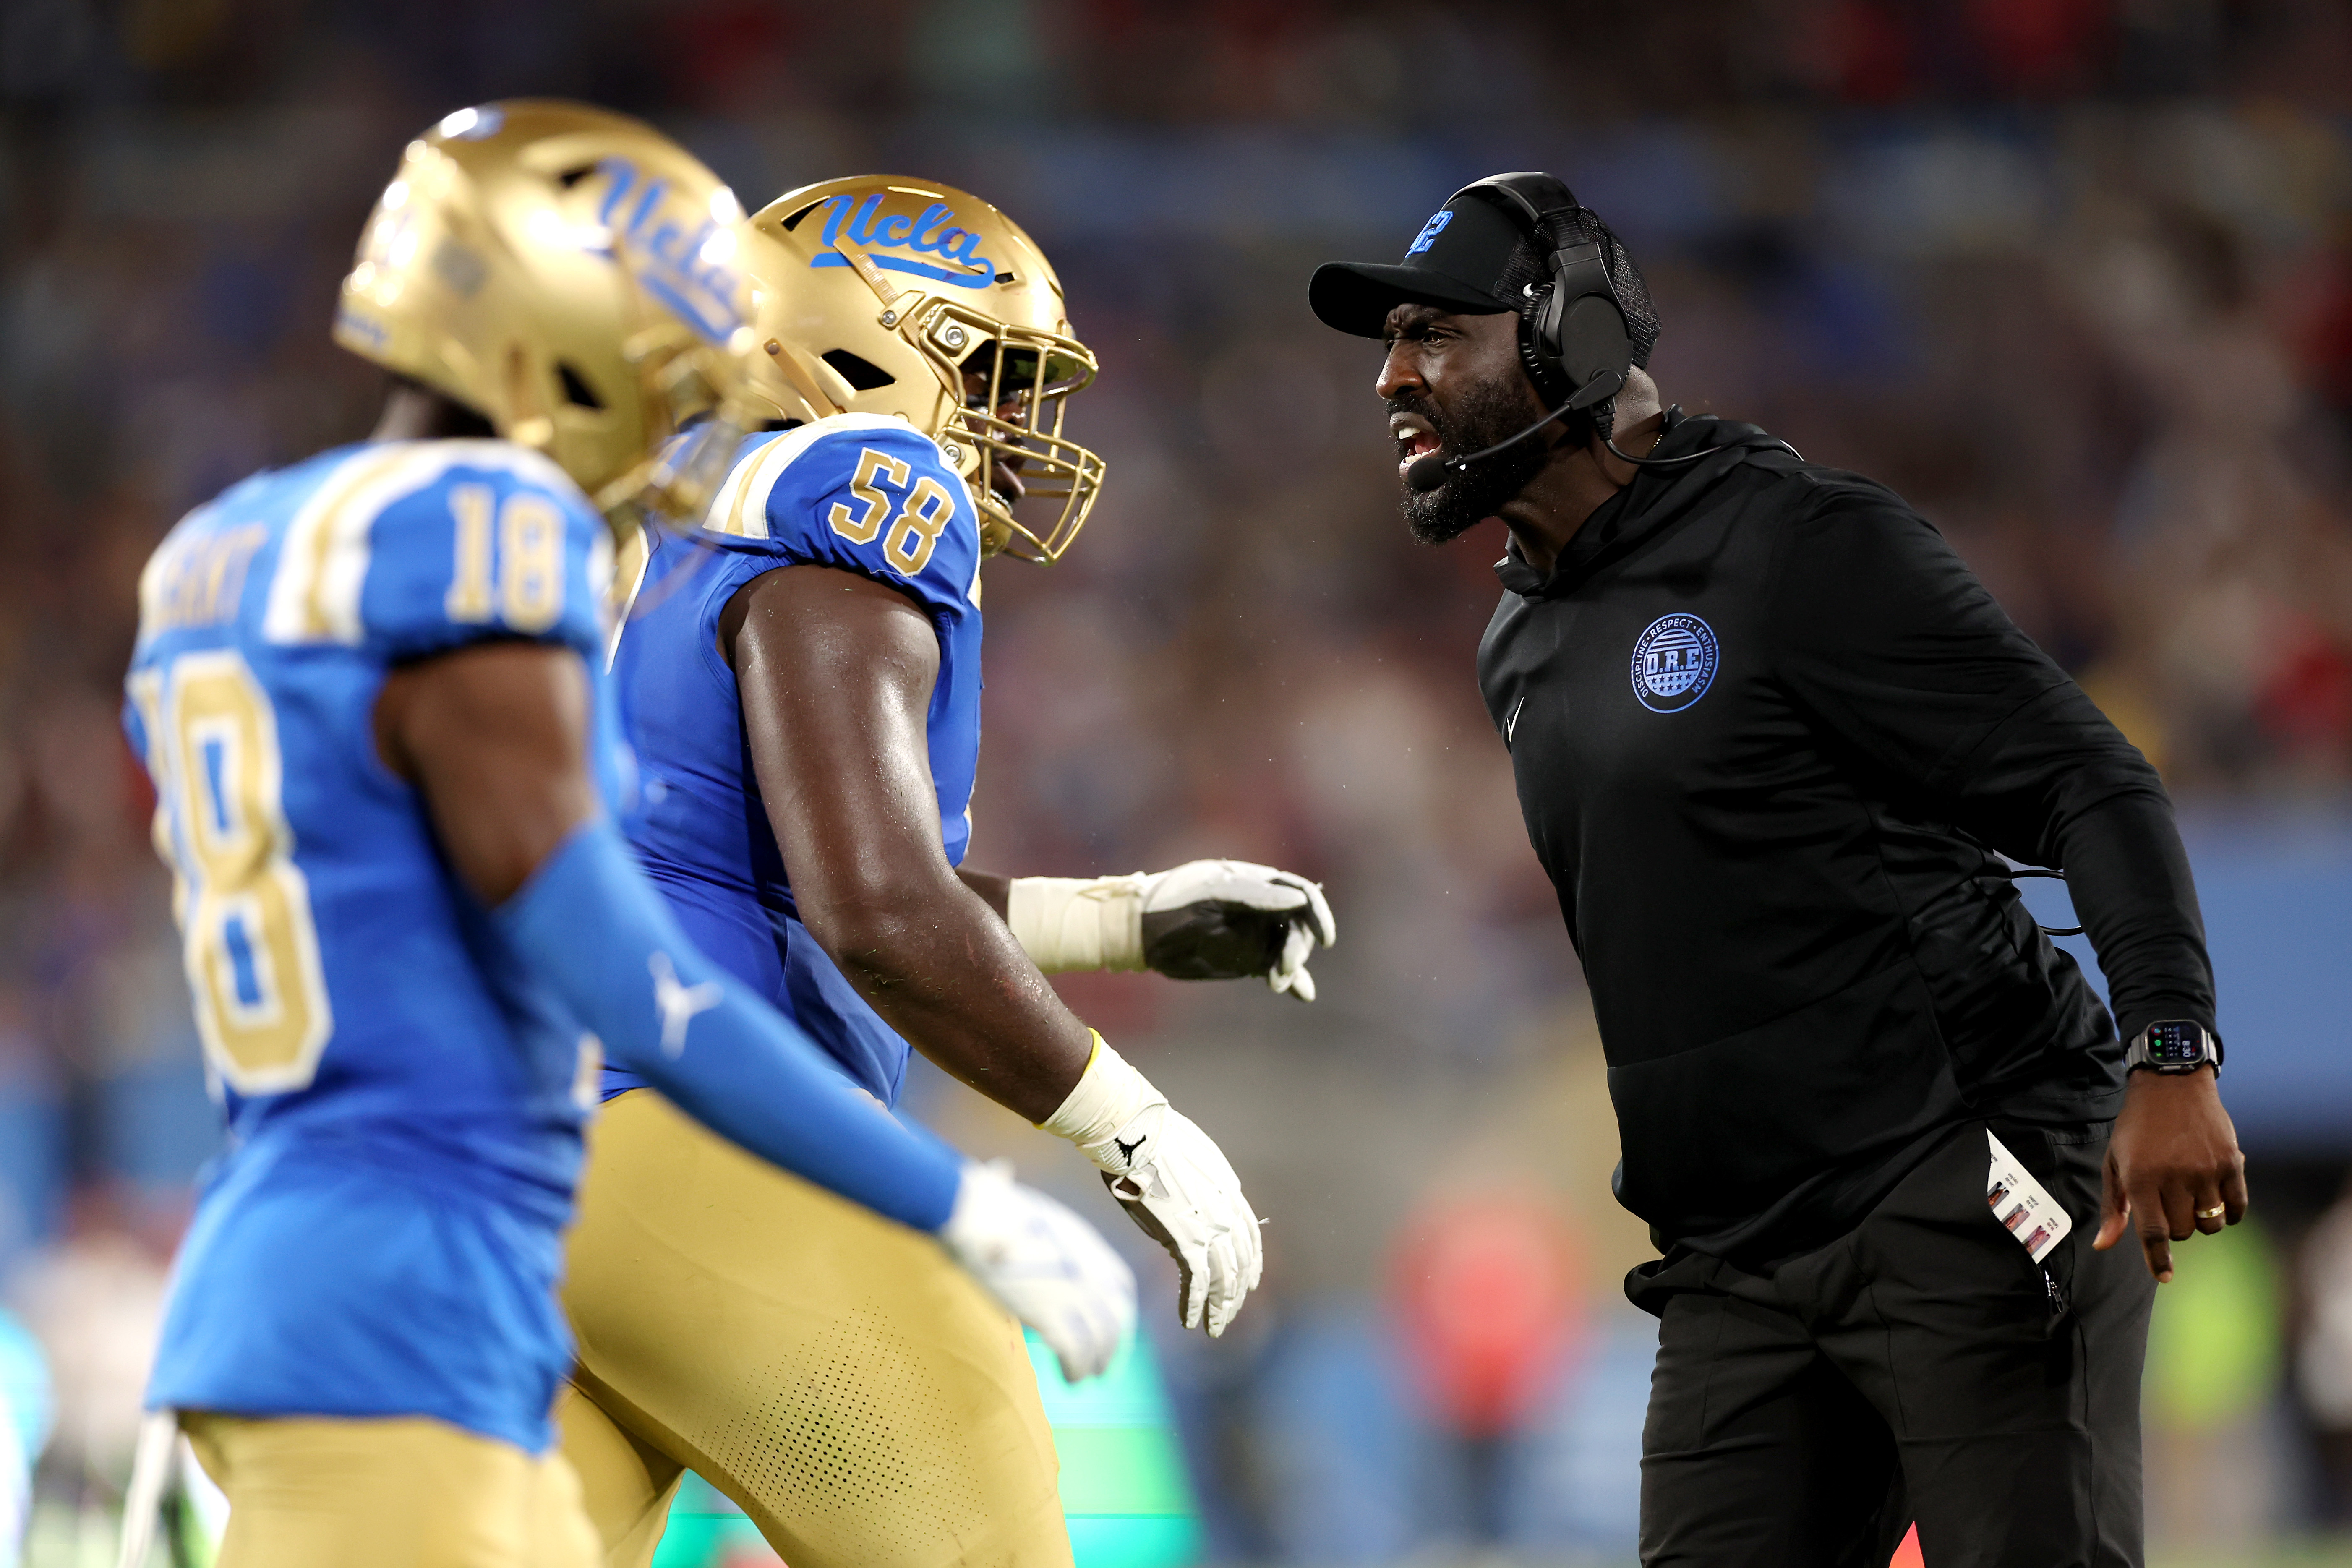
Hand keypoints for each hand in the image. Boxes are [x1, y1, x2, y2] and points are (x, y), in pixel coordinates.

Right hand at [937, 1160, 1136, 1380]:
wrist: (974, 1214)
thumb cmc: (983, 1200)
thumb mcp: (1013, 1194)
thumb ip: (1016, 1192)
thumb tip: (998, 1172)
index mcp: (1082, 1241)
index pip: (1120, 1282)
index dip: (1120, 1310)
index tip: (1116, 1326)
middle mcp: (1087, 1267)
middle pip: (1116, 1315)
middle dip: (1114, 1344)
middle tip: (1105, 1365)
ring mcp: (1071, 1291)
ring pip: (1100, 1338)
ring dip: (1097, 1362)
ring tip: (1086, 1377)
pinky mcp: (1049, 1313)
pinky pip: (1076, 1350)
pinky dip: (1077, 1368)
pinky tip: (1072, 1378)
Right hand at [1087, 1101, 1264, 1336]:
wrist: (1138, 1135)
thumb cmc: (1154, 1140)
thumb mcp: (1191, 1160)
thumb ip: (1201, 1185)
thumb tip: (1192, 1203)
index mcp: (1230, 1193)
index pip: (1250, 1238)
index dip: (1252, 1264)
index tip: (1250, 1284)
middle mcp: (1227, 1214)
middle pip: (1240, 1265)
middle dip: (1236, 1295)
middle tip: (1229, 1317)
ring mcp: (1209, 1229)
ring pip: (1224, 1280)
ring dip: (1219, 1309)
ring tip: (1213, 1330)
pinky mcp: (1185, 1241)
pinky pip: (1197, 1284)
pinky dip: (1194, 1306)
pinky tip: (1189, 1323)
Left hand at [1139, 859, 1335, 1001]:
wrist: (1143, 932)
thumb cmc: (1173, 901)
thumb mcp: (1211, 893)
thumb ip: (1254, 894)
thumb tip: (1297, 899)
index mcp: (1257, 883)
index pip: (1302, 894)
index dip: (1318, 914)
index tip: (1325, 938)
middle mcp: (1263, 908)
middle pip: (1300, 926)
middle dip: (1299, 948)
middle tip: (1283, 970)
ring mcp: (1257, 935)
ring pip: (1291, 950)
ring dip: (1293, 967)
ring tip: (1277, 984)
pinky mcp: (1248, 960)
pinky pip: (1277, 969)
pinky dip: (1294, 981)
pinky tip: (1303, 993)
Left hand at [2092, 1067, 2247, 1281]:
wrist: (2171, 1085)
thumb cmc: (2137, 1128)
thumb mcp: (2114, 1162)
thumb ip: (2112, 1207)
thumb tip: (2103, 1245)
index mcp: (2140, 1178)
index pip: (2153, 1233)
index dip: (2159, 1260)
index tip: (2165, 1277)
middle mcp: (2174, 1177)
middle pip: (2183, 1231)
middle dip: (2176, 1227)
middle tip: (2170, 1204)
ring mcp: (2205, 1170)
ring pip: (2210, 1224)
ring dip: (2201, 1220)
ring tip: (2192, 1197)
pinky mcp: (2230, 1163)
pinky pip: (2237, 1208)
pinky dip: (2229, 1213)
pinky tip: (2217, 1199)